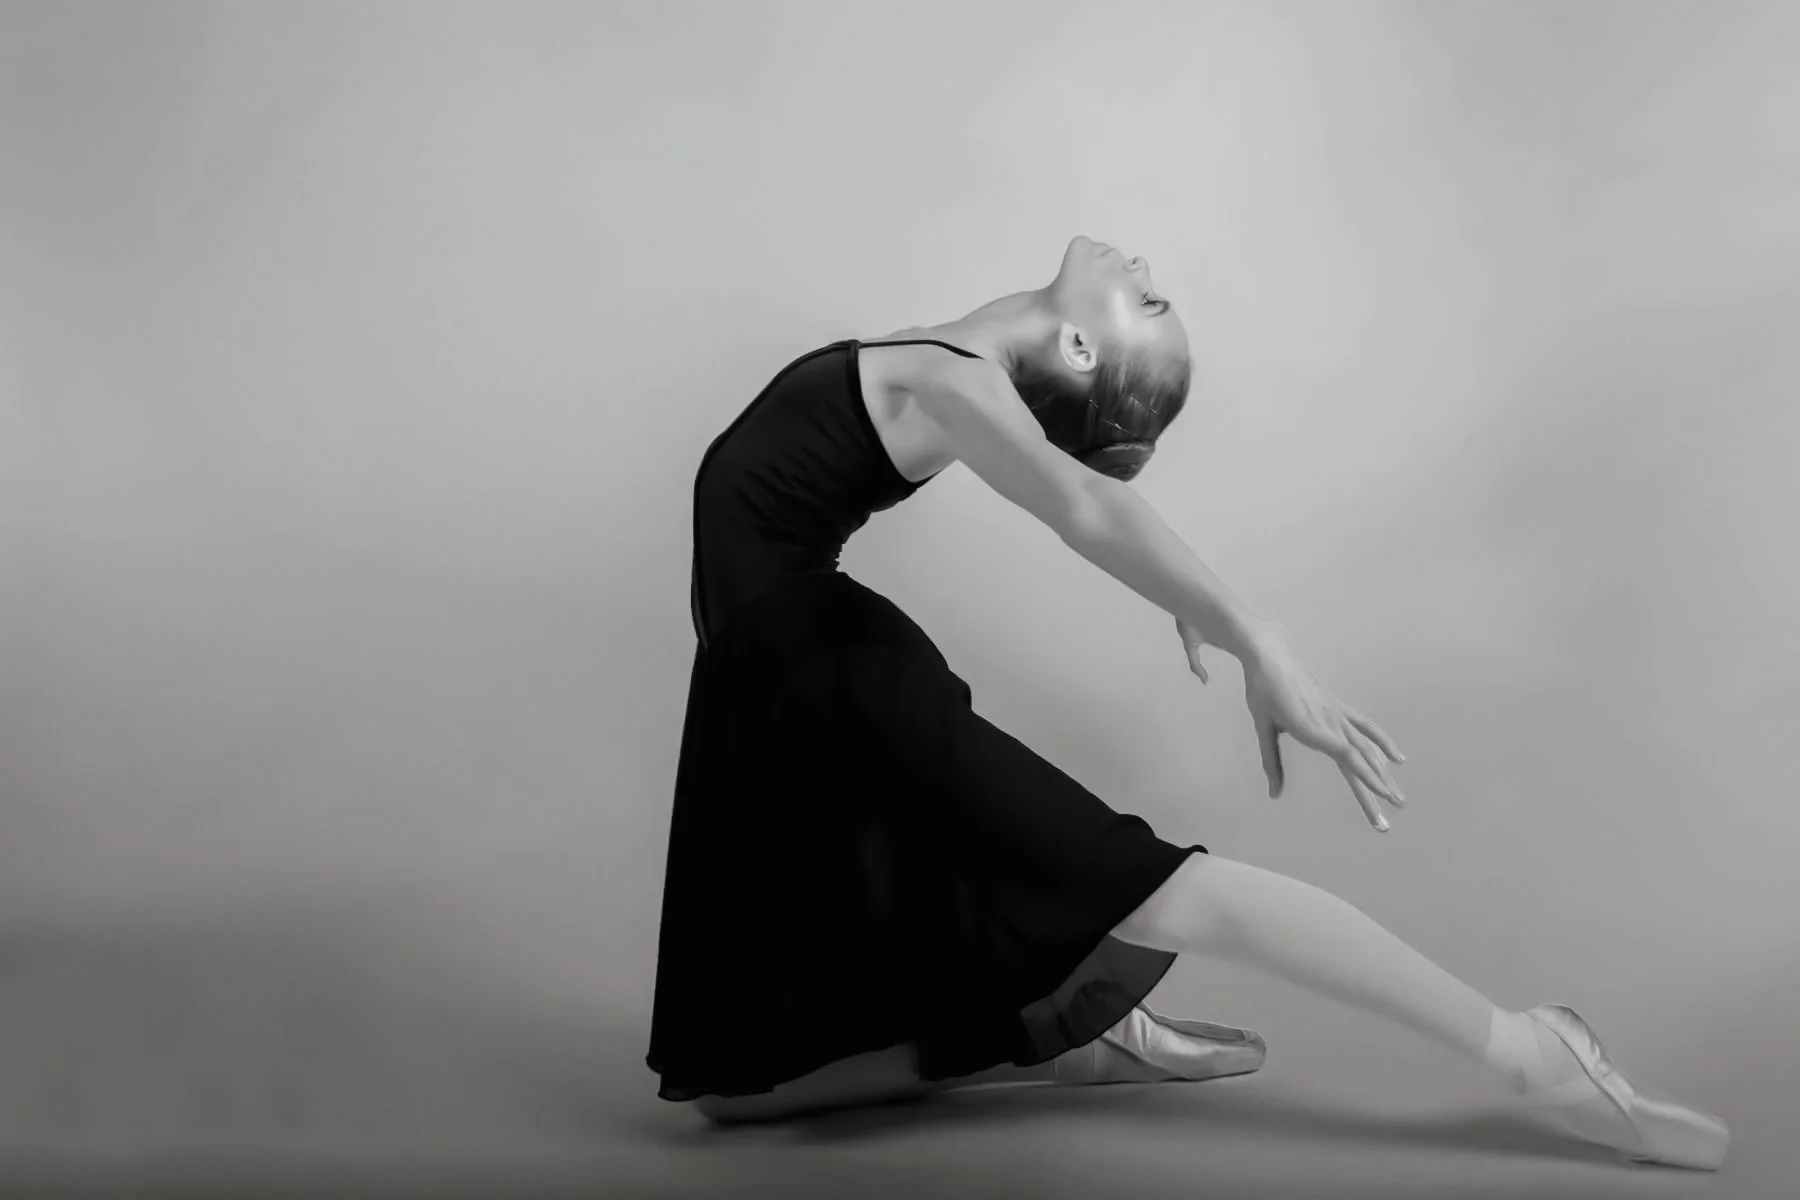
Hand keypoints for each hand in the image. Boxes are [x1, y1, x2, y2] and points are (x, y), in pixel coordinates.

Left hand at [1238, 624, 1407, 831]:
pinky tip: (1396, 757)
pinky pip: (1365, 727)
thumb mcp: (1263, 726)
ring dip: (1384, 774)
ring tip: (1398, 797)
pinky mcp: (1338, 707)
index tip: (1384, 797)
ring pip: (1368, 747)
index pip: (1348, 758)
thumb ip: (1271, 761)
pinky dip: (1382, 742)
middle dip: (1376, 791)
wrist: (1270, 653)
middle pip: (1361, 761)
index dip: (1367, 778)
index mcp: (1313, 728)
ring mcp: (1337, 714)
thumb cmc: (1263, 689)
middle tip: (1386, 822)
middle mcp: (1331, 722)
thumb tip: (1274, 793)